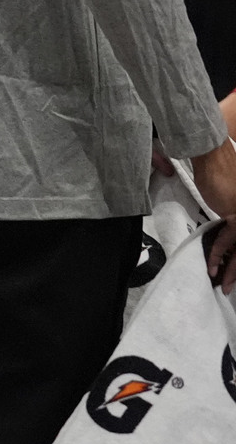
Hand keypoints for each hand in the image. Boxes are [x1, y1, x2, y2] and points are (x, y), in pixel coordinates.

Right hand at [190, 138, 235, 291]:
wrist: (215, 157)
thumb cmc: (221, 172)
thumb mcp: (228, 198)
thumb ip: (231, 215)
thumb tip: (228, 227)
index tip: (232, 270)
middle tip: (230, 286)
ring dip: (231, 268)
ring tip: (223, 283)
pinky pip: (229, 241)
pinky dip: (219, 253)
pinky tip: (212, 266)